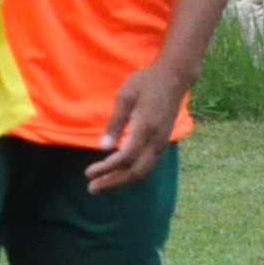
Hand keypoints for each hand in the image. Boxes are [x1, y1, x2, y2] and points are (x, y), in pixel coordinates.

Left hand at [86, 60, 188, 191]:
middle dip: (113, 182)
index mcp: (145, 128)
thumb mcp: (125, 97)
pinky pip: (149, 164)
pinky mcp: (164, 140)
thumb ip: (115, 123)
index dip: (106, 169)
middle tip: (92, 188)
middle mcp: (156, 139)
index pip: (124, 158)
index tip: (88, 173)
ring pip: (144, 171)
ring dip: (122, 180)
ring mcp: (162, 141)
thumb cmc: (146, 82)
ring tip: (102, 185)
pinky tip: (119, 174)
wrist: (175, 75)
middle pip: (136, 172)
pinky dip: (132, 173)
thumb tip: (103, 148)